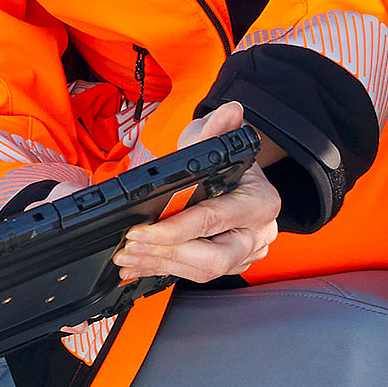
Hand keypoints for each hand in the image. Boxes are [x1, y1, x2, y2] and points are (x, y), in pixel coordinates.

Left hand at [110, 101, 279, 282]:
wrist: (237, 177)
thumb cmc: (225, 159)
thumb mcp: (212, 137)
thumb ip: (216, 128)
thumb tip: (230, 112)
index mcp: (260, 202)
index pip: (216, 219)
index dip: (176, 228)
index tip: (142, 230)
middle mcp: (258, 232)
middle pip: (215, 257)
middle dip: (167, 253)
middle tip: (131, 246)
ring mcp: (246, 253)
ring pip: (205, 271)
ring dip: (160, 264)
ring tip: (127, 256)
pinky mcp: (230, 265)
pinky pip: (195, 274)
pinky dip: (162, 271)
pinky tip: (136, 268)